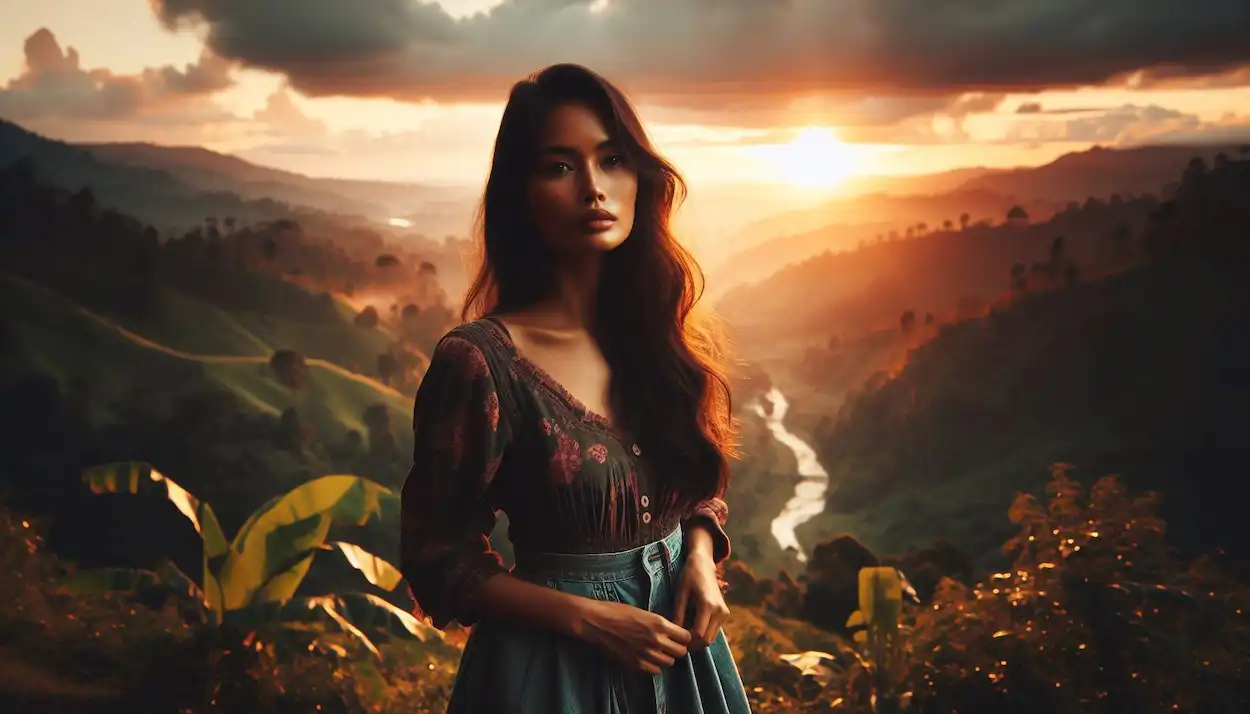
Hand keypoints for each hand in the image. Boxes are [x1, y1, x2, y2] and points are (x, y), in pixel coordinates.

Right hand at [576, 599, 691, 673]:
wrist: (595, 622)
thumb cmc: (617, 611)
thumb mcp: (643, 611)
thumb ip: (659, 623)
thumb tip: (671, 632)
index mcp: (659, 623)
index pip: (686, 637)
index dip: (684, 637)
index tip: (679, 637)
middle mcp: (656, 640)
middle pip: (681, 652)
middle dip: (677, 648)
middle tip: (669, 645)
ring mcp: (646, 654)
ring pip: (669, 663)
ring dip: (665, 657)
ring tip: (657, 651)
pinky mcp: (635, 664)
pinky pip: (655, 670)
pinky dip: (654, 666)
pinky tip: (647, 658)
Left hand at [672, 550, 729, 650]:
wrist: (704, 565)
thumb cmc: (689, 576)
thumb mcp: (680, 593)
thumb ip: (678, 614)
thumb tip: (674, 633)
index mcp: (708, 605)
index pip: (699, 633)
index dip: (687, 641)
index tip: (675, 640)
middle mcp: (719, 611)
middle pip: (707, 640)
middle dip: (693, 644)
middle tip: (678, 642)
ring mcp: (724, 613)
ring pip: (712, 638)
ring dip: (698, 641)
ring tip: (683, 637)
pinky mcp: (725, 614)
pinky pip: (714, 631)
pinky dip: (704, 635)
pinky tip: (691, 631)